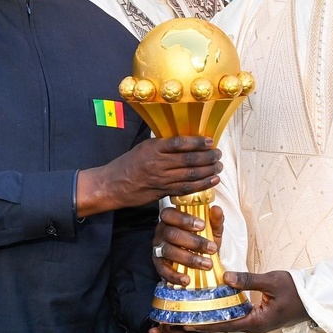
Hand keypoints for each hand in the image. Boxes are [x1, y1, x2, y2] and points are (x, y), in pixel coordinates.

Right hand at [76, 136, 221, 215]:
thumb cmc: (130, 163)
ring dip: (208, 171)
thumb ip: (164, 145)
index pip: (180, 143)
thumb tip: (188, 141)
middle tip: (218, 154)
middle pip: (189, 160)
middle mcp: (158, 163)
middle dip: (208, 157)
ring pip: (190, 174)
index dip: (197, 142)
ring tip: (219, 166)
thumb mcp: (144, 147)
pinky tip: (212, 180)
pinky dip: (202, 185)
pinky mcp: (163, 192)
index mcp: (153, 148)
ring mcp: (161, 179)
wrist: (113, 184)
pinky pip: (186, 188)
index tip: (210, 140)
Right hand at [153, 205, 223, 285]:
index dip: (184, 219)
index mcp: (171, 218)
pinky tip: (187, 279)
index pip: (170, 214)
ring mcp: (158, 248)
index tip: (202, 225)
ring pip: (169, 251)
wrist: (198, 258)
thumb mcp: (211, 229)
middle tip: (212, 248)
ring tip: (207, 264)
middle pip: (172, 234)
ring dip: (189, 259)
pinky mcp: (158, 264)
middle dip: (194, 242)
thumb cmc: (201, 239)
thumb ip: (214, 220)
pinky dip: (174, 275)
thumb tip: (216, 209)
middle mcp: (161, 232)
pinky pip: (162, 270)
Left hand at [187, 271, 308, 332]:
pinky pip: (237, 315)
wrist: (314, 298)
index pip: (225, 325)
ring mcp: (256, 322)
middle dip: (205, 319)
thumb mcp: (272, 281)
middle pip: (225, 325)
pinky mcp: (258, 317)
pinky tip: (213, 302)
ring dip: (214, 314)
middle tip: (184, 313)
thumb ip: (248, 279)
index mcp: (257, 322)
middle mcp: (254, 326)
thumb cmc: (296, 290)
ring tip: (193, 307)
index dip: (205, 324)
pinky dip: (224, 310)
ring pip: (230, 320)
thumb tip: (225, 277)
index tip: (186, 323)